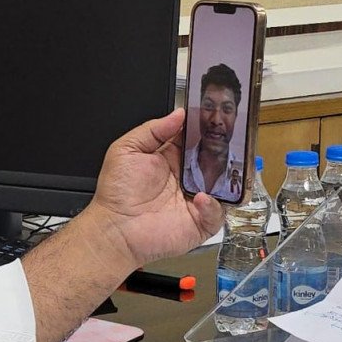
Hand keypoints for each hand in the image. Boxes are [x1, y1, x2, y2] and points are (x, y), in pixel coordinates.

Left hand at [86, 109, 224, 267]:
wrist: (114, 228)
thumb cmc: (116, 193)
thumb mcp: (127, 150)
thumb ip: (152, 130)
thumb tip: (178, 113)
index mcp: (171, 158)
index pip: (196, 139)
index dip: (206, 128)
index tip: (215, 116)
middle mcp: (186, 177)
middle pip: (215, 159)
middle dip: (223, 149)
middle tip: (227, 140)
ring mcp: (195, 199)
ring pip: (224, 185)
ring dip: (226, 177)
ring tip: (221, 169)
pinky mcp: (200, 221)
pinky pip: (218, 212)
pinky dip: (213, 205)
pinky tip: (201, 198)